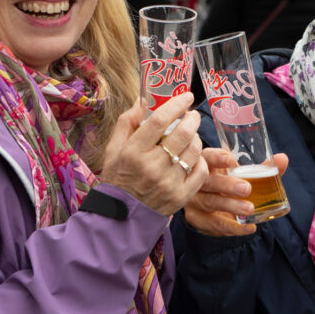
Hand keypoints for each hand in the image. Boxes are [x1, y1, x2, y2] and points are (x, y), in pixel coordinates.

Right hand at [101, 93, 208, 216]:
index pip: (158, 121)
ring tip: (192, 136)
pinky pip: (201, 172)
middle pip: (182, 134)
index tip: (186, 96)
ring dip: (196, 138)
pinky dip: (201, 161)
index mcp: (133, 152)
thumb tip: (143, 100)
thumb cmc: (118, 178)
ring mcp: (168, 182)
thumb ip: (126, 123)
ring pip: (194, 151)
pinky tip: (194, 157)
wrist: (121, 217)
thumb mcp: (113, 149)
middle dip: (192, 119)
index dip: (175, 105)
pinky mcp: (181, 196)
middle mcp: (152, 166)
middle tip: (192, 115)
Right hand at [183, 149, 289, 236]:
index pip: (207, 156)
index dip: (216, 158)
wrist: (208, 206)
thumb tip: (282, 159)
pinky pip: (214, 224)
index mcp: (206, 163)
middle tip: (247, 189)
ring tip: (249, 209)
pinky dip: (233, 227)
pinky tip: (249, 227)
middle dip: (227, 185)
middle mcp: (197, 181)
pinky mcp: (197, 219)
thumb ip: (262, 168)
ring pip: (210, 203)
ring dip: (230, 206)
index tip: (230, 160)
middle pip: (208, 182)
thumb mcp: (242, 174)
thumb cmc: (228, 182)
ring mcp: (194, 200)